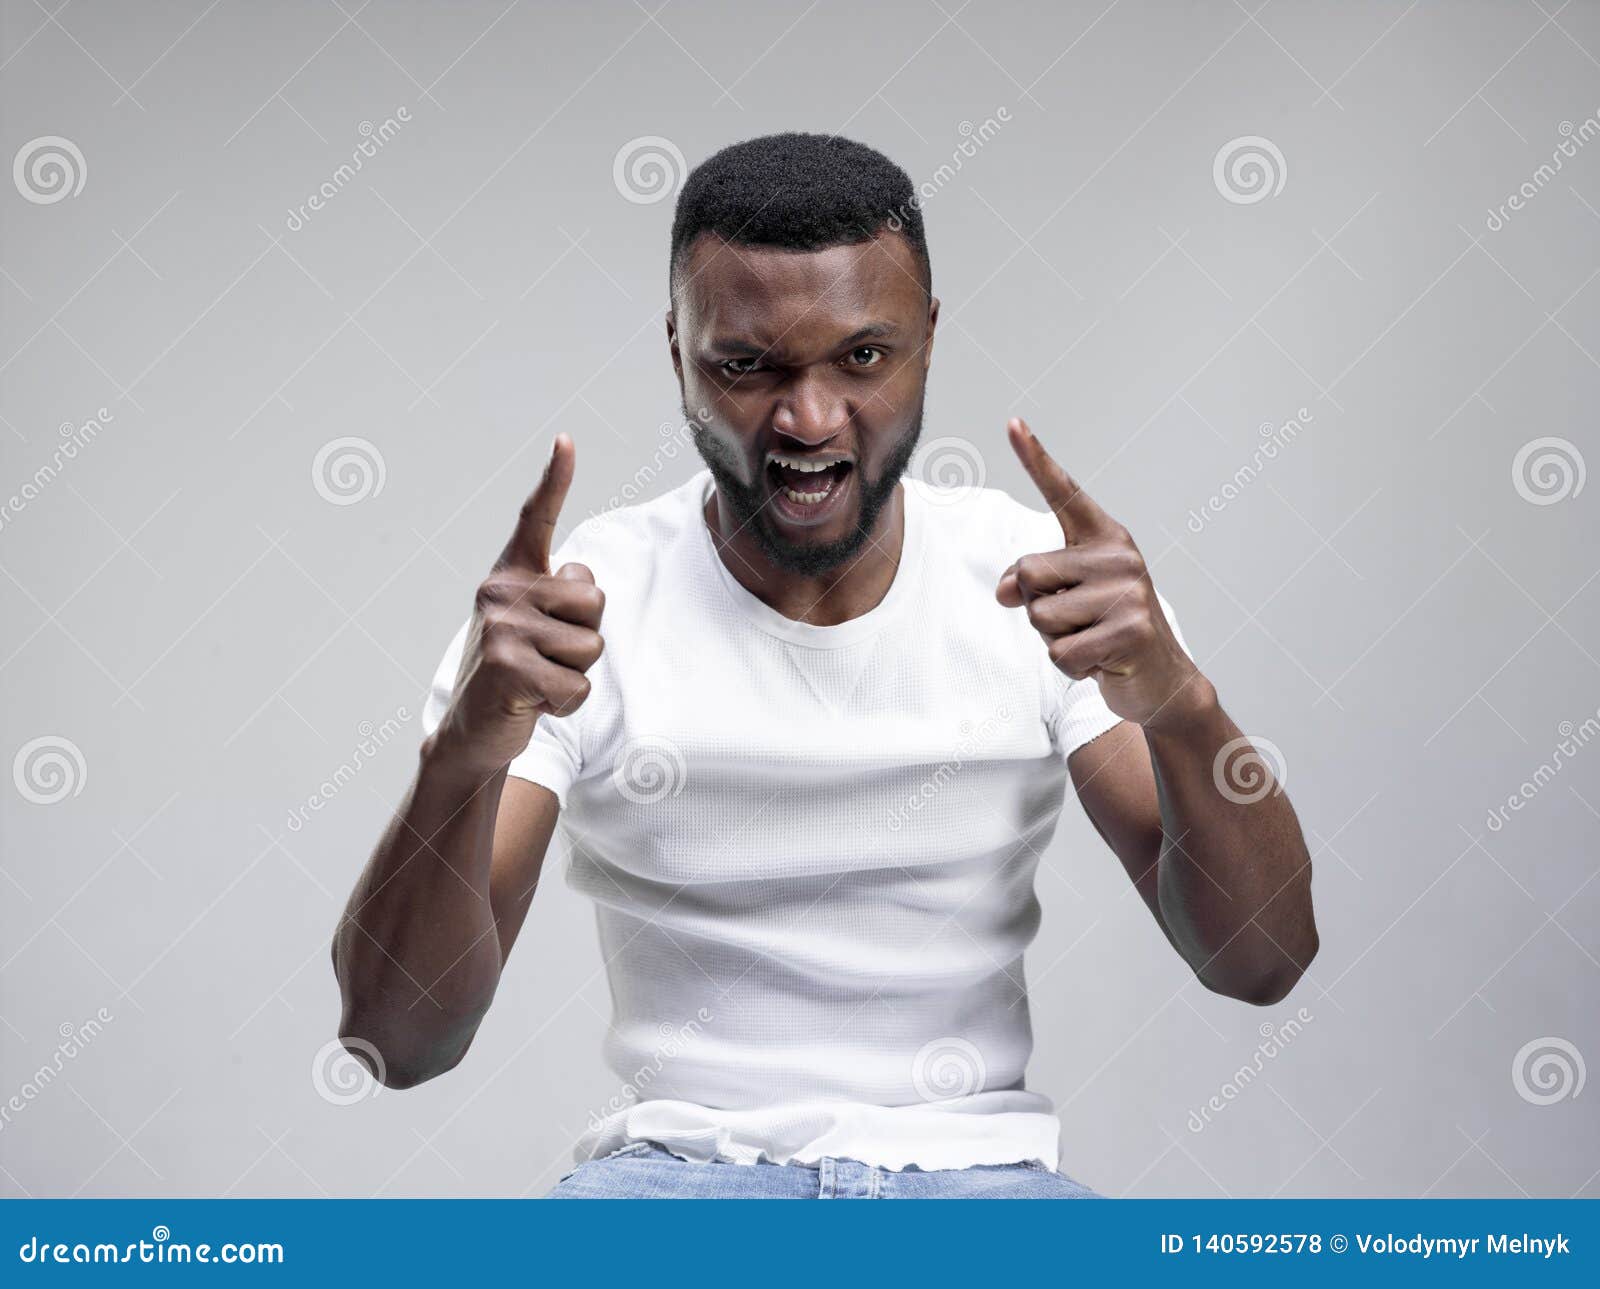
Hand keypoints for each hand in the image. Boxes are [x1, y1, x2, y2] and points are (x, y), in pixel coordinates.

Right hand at [433, 434, 605, 773]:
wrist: (472, 732)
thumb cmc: (516, 675)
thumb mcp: (535, 627)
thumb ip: (560, 597)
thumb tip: (583, 578)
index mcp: (509, 575)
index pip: (534, 519)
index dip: (554, 480)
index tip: (567, 440)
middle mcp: (499, 591)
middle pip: (595, 601)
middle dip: (586, 639)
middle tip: (547, 658)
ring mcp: (500, 628)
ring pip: (591, 646)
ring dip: (575, 674)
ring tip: (538, 681)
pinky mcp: (507, 667)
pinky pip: (577, 685)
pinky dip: (565, 705)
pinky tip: (532, 704)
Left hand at [996, 417, 1210, 729]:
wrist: (1162, 680)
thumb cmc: (1105, 632)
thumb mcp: (1063, 600)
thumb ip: (1030, 583)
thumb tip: (1004, 590)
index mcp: (1104, 538)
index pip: (1063, 493)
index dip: (1035, 458)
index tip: (1012, 422)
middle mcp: (1119, 555)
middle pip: (1027, 573)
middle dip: (1037, 607)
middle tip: (1078, 622)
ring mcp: (1130, 591)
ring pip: (1040, 618)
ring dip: (1055, 641)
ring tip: (1092, 640)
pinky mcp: (1132, 631)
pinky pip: (1060, 654)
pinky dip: (1071, 667)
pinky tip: (1102, 662)